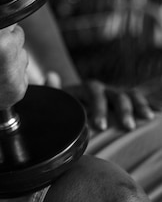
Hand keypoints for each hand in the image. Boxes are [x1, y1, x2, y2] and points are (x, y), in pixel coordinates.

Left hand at [39, 72, 158, 130]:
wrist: (73, 109)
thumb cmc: (65, 109)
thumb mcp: (59, 100)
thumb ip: (53, 90)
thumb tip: (51, 74)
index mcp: (84, 90)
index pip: (93, 92)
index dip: (98, 107)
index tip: (100, 126)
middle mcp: (102, 90)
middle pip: (114, 94)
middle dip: (121, 109)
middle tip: (126, 127)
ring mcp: (115, 95)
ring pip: (129, 95)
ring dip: (138, 106)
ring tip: (145, 119)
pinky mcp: (127, 102)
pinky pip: (140, 100)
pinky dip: (149, 104)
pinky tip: (155, 114)